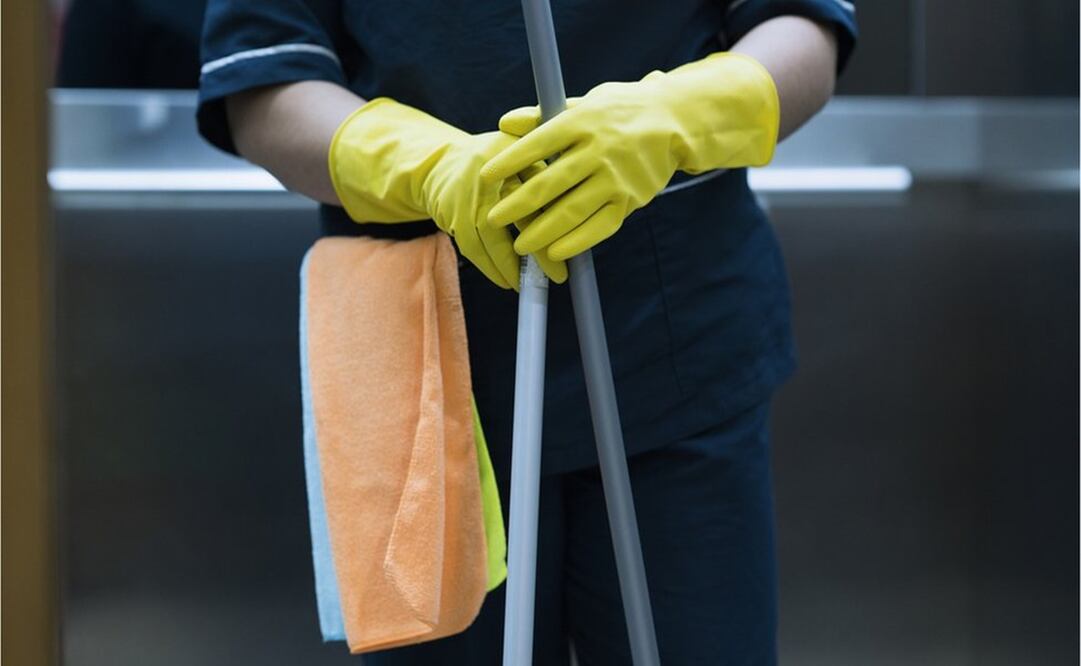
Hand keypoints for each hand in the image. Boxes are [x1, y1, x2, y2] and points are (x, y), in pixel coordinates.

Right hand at [421, 130, 566, 286]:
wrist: (440, 163)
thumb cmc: (494, 164)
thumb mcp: (520, 154)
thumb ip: (546, 173)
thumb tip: (577, 210)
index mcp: (512, 157)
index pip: (540, 190)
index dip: (558, 218)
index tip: (575, 243)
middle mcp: (487, 176)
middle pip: (518, 217)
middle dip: (538, 251)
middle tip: (558, 275)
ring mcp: (467, 198)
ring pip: (492, 239)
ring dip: (512, 267)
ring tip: (531, 284)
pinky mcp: (453, 218)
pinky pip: (473, 250)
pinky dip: (491, 269)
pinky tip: (506, 281)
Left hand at [480, 53, 778, 260]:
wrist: (675, 121)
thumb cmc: (618, 112)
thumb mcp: (583, 103)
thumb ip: (542, 116)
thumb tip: (503, 124)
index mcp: (583, 121)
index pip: (539, 142)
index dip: (511, 161)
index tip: (486, 178)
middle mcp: (599, 149)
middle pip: (551, 182)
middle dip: (518, 204)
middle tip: (493, 219)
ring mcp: (617, 177)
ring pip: (573, 209)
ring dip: (543, 230)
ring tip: (520, 245)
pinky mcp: (631, 199)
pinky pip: (600, 226)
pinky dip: (577, 242)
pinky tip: (555, 253)